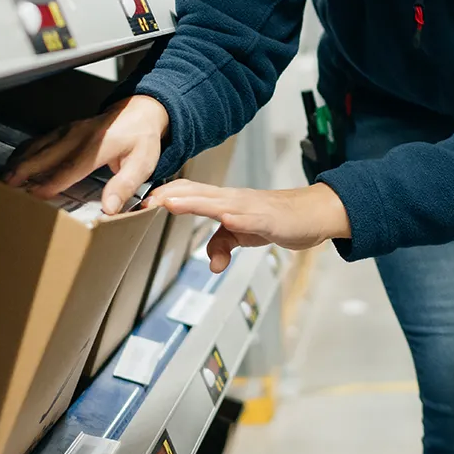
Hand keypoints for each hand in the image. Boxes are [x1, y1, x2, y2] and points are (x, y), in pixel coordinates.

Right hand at [4, 95, 169, 211]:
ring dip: (20, 161)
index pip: (70, 167)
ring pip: (38, 146)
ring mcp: (68, 131)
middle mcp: (79, 136)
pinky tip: (14, 163)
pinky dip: (24, 152)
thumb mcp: (143, 163)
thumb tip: (110, 208)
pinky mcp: (63, 131)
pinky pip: (39, 141)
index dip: (51, 181)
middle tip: (7, 186)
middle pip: (46, 154)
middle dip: (24, 169)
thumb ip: (126, 185)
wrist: (139, 113)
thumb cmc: (140, 140)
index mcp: (98, 145)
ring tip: (4, 178)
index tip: (35, 194)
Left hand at [143, 181, 350, 271]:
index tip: (141, 202)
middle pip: (195, 190)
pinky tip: (217, 216)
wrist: (314, 214)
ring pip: (214, 199)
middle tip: (140, 199)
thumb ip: (223, 245)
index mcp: (225, 202)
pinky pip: (244, 215)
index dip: (166, 195)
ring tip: (165, 201)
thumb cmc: (278, 220)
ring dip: (189, 200)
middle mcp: (233, 199)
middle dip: (168, 194)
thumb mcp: (244, 235)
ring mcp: (249, 206)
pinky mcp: (266, 217)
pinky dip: (228, 214)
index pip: (190, 193)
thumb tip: (213, 263)